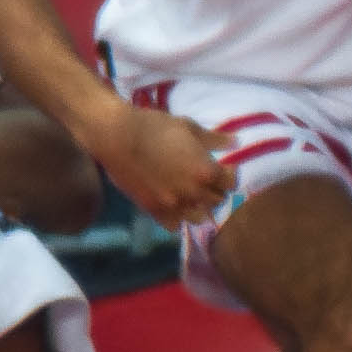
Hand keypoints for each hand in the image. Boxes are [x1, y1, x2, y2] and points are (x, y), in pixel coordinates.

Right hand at [99, 103, 238, 234]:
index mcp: (205, 171)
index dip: (228, 174)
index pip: (231, 183)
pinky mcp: (153, 210)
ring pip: (199, 218)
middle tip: (205, 180)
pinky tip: (173, 206)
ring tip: (191, 196)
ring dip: (199, 208)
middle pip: (218, 200)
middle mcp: (193, 193)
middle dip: (215, 190)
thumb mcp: (187, 126)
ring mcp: (173, 205)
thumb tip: (236, 142)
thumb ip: (213, 138)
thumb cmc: (153, 126)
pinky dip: (178, 219)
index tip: (222, 167)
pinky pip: (174, 226)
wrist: (115, 136)